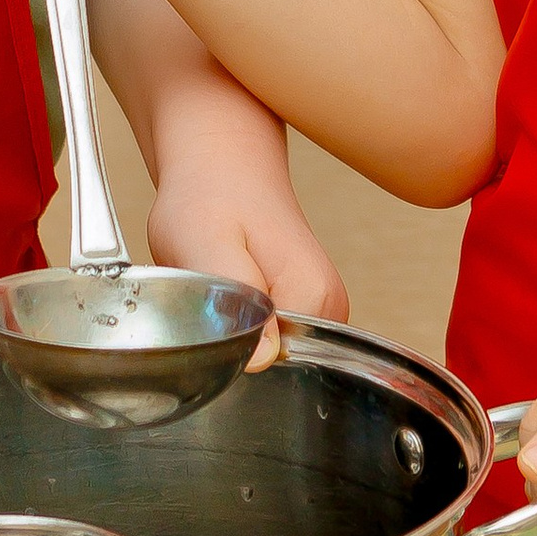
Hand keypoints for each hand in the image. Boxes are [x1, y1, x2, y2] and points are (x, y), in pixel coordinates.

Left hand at [147, 154, 350, 373]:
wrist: (220, 166)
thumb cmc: (208, 198)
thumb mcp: (207, 245)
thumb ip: (238, 302)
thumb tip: (262, 361)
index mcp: (314, 296)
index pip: (280, 368)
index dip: (233, 357)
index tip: (210, 320)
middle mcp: (329, 307)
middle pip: (278, 366)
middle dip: (233, 348)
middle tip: (210, 301)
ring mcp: (320, 306)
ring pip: (270, 354)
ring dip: (235, 336)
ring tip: (219, 294)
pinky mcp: (304, 304)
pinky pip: (268, 338)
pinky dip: (240, 325)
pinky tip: (228, 296)